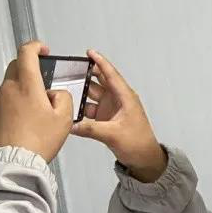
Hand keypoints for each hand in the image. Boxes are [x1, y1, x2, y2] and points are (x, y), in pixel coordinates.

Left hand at [0, 41, 73, 162]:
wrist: (13, 164)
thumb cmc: (38, 142)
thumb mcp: (64, 118)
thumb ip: (63, 97)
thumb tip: (54, 94)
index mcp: (26, 85)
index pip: (26, 53)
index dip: (35, 47)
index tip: (42, 50)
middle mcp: (7, 89)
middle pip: (16, 67)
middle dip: (29, 69)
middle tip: (42, 83)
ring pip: (9, 86)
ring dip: (20, 90)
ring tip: (33, 111)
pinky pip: (2, 103)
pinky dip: (12, 105)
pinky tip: (22, 122)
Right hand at [72, 49, 166, 181]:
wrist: (144, 159)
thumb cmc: (139, 143)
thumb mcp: (113, 135)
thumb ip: (90, 129)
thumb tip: (72, 125)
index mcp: (125, 97)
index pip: (110, 75)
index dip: (100, 62)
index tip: (90, 53)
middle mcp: (118, 100)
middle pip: (100, 82)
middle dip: (86, 75)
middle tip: (71, 70)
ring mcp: (111, 109)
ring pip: (93, 96)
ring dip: (82, 94)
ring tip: (67, 90)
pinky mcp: (106, 119)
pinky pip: (91, 109)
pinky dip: (82, 109)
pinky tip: (73, 111)